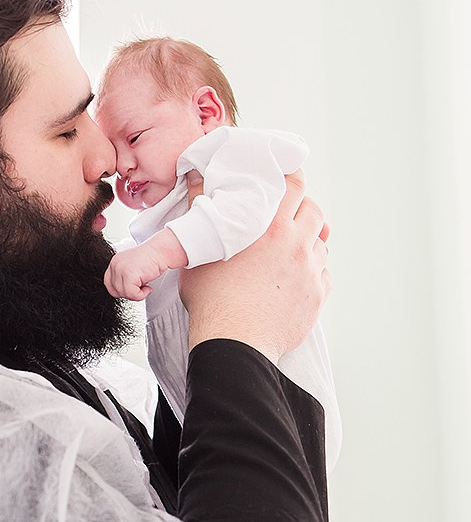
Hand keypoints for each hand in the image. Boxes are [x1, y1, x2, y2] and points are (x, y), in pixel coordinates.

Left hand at [105, 229, 188, 300]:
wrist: (162, 251)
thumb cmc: (152, 258)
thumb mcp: (133, 267)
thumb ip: (125, 277)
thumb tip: (124, 291)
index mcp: (115, 262)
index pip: (108, 283)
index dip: (119, 290)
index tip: (131, 289)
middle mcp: (115, 265)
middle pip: (115, 290)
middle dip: (130, 293)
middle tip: (141, 288)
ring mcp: (120, 269)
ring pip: (124, 293)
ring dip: (137, 294)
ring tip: (146, 286)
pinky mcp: (129, 275)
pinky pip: (132, 294)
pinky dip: (142, 295)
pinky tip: (148, 287)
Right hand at [179, 170, 329, 362]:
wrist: (234, 345)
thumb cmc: (213, 301)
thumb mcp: (200, 249)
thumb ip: (201, 208)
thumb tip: (197, 177)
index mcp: (271, 228)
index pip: (295, 184)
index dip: (291, 178)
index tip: (284, 180)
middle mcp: (297, 245)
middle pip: (314, 211)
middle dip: (301, 210)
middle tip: (283, 219)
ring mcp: (311, 272)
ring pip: (320, 243)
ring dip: (306, 242)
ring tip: (285, 253)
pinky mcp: (317, 296)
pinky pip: (323, 274)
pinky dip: (311, 272)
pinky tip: (290, 280)